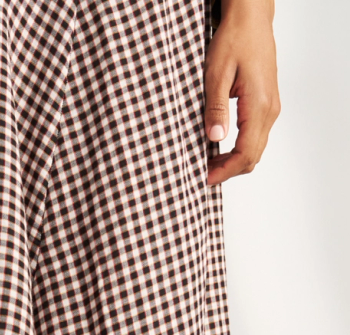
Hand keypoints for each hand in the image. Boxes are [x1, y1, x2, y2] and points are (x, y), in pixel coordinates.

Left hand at [205, 0, 279, 183]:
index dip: (225, 171)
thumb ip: (216, 108)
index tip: (205, 177)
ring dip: (233, 160)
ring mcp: (270, 107)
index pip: (245, 153)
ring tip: (207, 162)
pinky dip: (239, 148)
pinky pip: (255, 136)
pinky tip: (219, 147)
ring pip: (255, 148)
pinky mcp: (266, 104)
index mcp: (259, 105)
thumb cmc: (234, 40)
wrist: (251, 19)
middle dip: (228, 170)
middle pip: (253, 156)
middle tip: (203, 173)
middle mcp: (269, 109)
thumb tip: (214, 139)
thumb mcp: (217, 74)